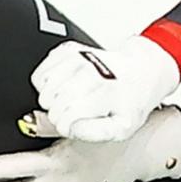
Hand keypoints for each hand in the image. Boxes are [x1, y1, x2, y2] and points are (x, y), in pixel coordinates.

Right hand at [27, 36, 180, 142]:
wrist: (139, 72)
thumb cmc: (128, 102)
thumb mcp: (122, 126)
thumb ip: (96, 132)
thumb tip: (71, 129)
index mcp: (108, 91)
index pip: (67, 116)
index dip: (65, 127)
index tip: (72, 127)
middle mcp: (93, 70)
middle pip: (54, 101)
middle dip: (57, 114)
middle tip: (70, 115)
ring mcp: (81, 56)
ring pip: (44, 85)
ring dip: (50, 100)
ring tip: (66, 102)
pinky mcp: (69, 49)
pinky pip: (41, 72)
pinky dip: (44, 84)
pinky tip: (61, 87)